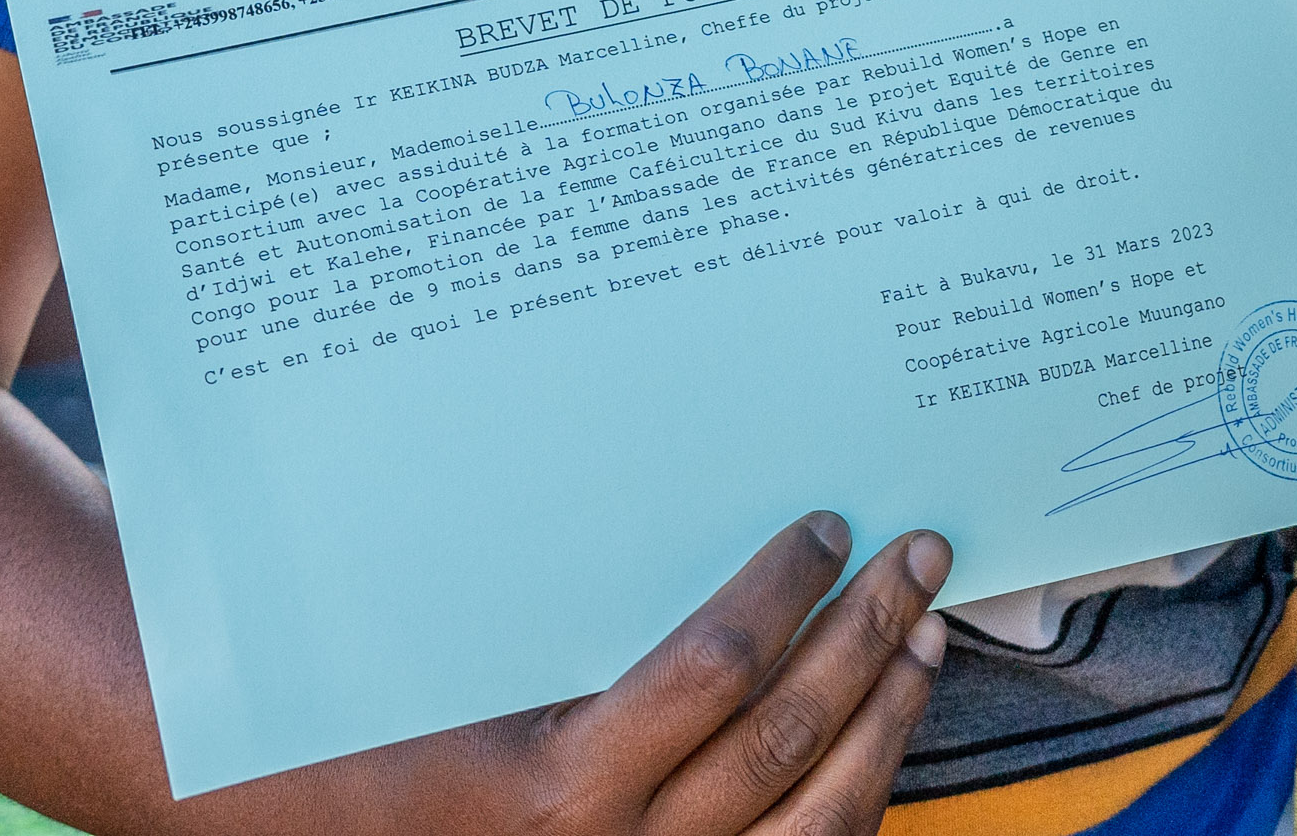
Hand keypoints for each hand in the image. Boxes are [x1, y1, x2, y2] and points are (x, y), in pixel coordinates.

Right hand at [329, 513, 953, 835]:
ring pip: (819, 819)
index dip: (783, 594)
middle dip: (867, 636)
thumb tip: (631, 492)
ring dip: (885, 720)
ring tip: (924, 638)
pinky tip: (883, 736)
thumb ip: (549, 618)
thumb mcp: (447, 680)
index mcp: (557, 791)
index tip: (822, 528)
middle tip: (916, 558)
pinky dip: (859, 799)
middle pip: (785, 738)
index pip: (711, 672)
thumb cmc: (373, 758)